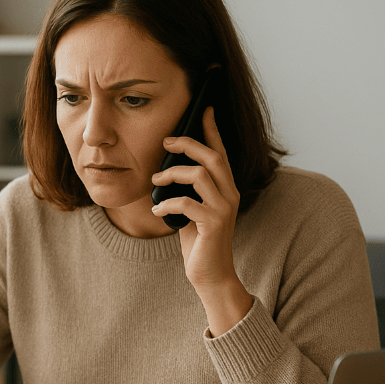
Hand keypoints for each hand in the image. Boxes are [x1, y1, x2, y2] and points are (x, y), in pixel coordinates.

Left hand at [151, 107, 251, 334]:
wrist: (210, 276)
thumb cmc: (198, 242)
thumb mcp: (192, 210)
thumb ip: (187, 190)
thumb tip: (165, 171)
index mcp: (225, 188)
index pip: (220, 151)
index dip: (211, 129)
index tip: (203, 107)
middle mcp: (230, 194)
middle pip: (212, 156)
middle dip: (187, 144)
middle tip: (165, 143)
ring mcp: (224, 209)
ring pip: (200, 175)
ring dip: (172, 174)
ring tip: (155, 183)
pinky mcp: (213, 225)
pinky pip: (187, 203)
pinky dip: (167, 204)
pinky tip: (157, 212)